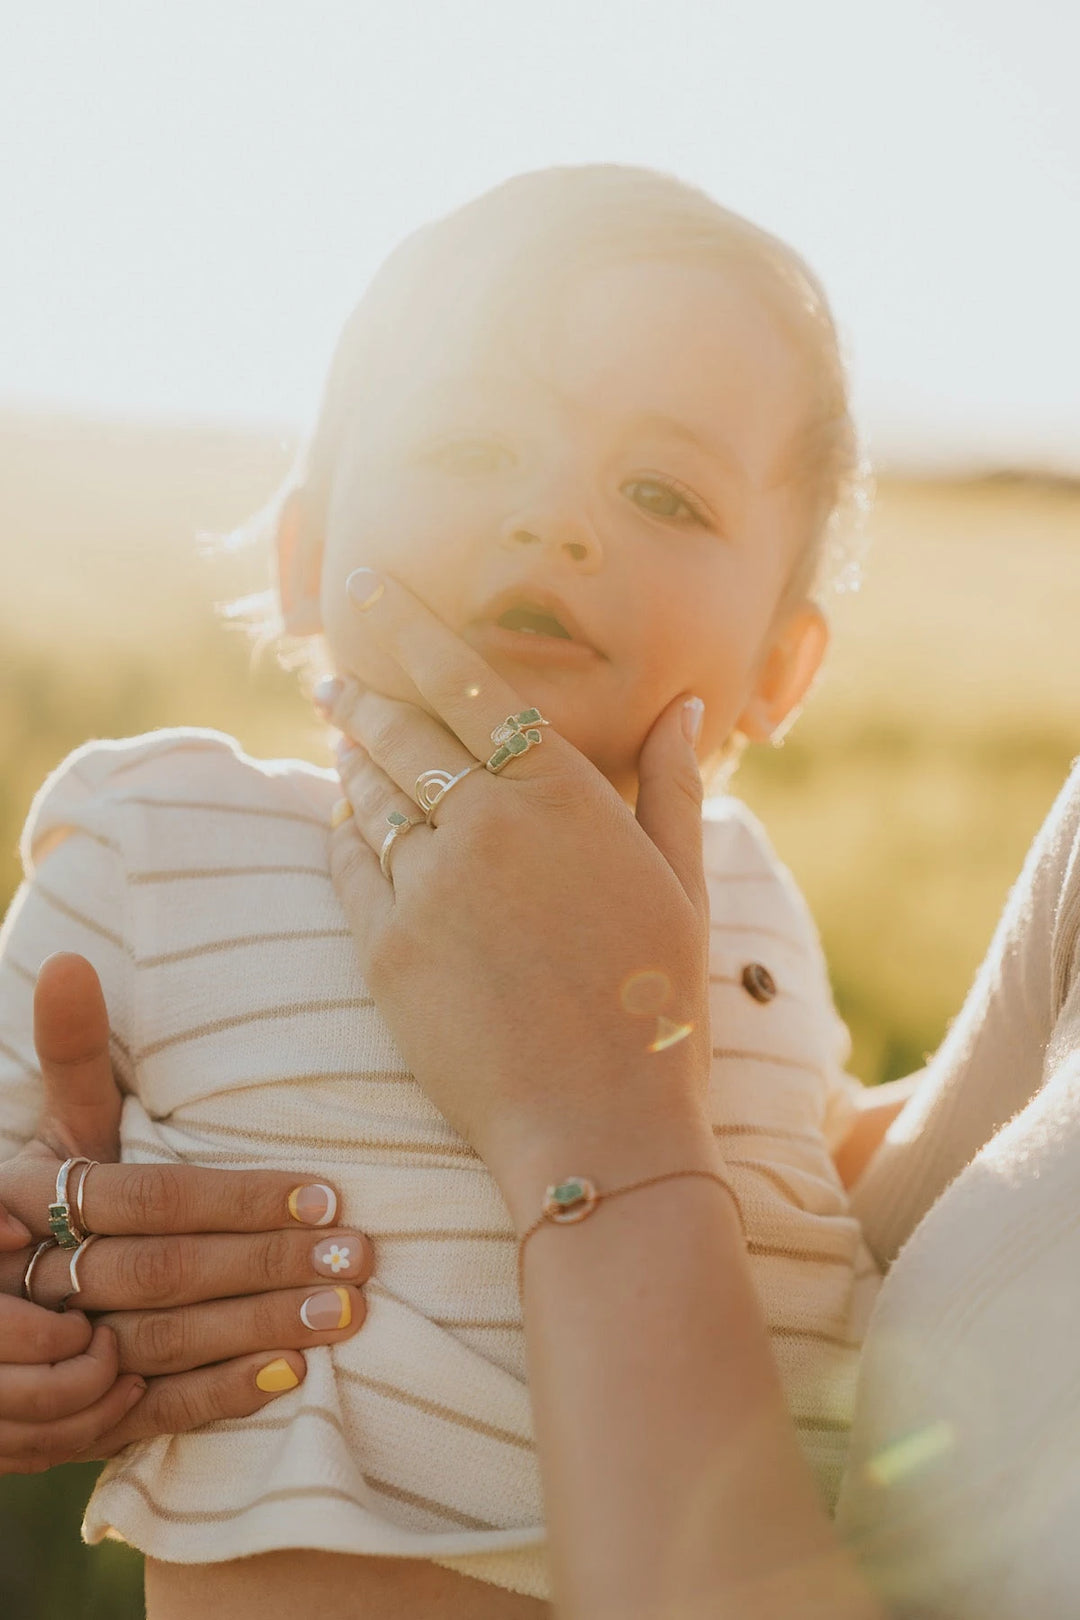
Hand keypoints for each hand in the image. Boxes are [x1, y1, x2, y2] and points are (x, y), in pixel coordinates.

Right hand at [0, 954, 371, 1473]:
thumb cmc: (44, 1203)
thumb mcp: (57, 1132)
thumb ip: (75, 1054)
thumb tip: (69, 960)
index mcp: (33, 1201)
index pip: (151, 1199)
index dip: (240, 1198)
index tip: (327, 1192)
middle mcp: (40, 1279)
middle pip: (165, 1273)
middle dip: (267, 1264)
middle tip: (358, 1255)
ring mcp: (54, 1355)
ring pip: (164, 1344)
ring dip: (259, 1329)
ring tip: (346, 1310)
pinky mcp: (71, 1418)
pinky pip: (147, 1413)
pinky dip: (218, 1396)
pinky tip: (291, 1376)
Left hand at [321, 570, 714, 1215]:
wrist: (600, 1126)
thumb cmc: (660, 1003)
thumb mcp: (685, 885)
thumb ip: (673, 785)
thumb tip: (681, 706)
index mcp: (559, 798)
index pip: (467, 687)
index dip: (409, 633)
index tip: (369, 591)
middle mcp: (483, 828)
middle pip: (401, 734)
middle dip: (362, 694)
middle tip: (334, 670)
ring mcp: (426, 889)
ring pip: (368, 798)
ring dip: (350, 759)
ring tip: (341, 737)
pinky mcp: (385, 951)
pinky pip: (349, 867)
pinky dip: (343, 832)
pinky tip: (344, 817)